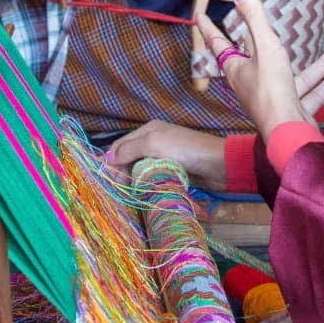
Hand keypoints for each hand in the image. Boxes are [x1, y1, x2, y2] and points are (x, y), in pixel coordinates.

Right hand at [107, 121, 227, 188]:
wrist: (217, 164)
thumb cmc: (185, 150)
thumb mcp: (153, 144)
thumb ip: (128, 149)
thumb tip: (106, 157)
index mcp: (148, 130)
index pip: (121, 144)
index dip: (112, 159)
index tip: (106, 177)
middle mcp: (154, 141)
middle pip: (129, 157)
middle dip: (121, 170)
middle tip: (118, 187)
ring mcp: (164, 157)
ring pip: (140, 169)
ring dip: (133, 179)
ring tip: (129, 191)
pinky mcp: (172, 171)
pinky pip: (152, 177)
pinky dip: (146, 184)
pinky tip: (142, 192)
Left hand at [206, 0, 323, 140]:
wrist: (288, 133)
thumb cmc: (271, 89)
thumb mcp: (265, 47)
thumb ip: (254, 17)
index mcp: (239, 70)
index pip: (219, 44)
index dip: (209, 29)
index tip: (199, 16)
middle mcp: (254, 84)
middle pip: (260, 59)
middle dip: (272, 43)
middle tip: (267, 28)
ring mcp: (275, 99)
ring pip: (298, 76)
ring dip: (319, 64)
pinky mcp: (293, 111)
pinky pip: (312, 92)